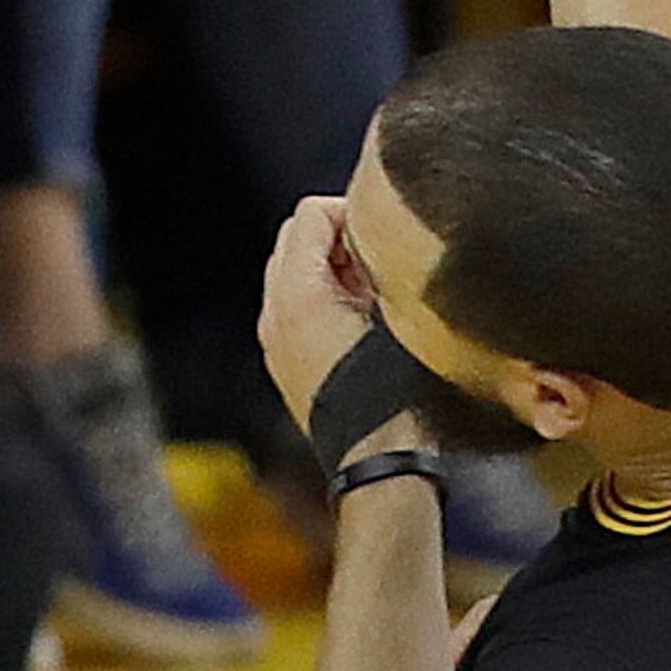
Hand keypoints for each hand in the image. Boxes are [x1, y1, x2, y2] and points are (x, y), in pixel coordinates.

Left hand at [258, 194, 404, 449]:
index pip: (311, 212)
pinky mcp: (282, 363)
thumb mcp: (396, 306)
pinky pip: (292, 304)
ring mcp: (273, 342)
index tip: (383, 240)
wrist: (380, 457)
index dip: (352, 213)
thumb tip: (377, 224)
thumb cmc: (396, 381)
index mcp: (296, 295)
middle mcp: (273, 315)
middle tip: (377, 261)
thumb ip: (377, 256)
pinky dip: (319, 294)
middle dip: (335, 236)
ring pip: (291, 269)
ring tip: (371, 291)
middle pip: (294, 236)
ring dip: (328, 265)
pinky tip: (358, 319)